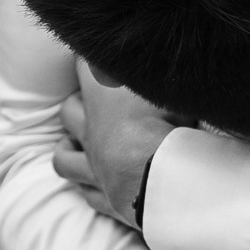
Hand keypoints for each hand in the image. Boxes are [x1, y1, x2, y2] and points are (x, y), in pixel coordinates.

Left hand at [51, 64, 184, 226]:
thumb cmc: (169, 129)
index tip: (92, 52)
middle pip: (69, 110)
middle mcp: (92, 129)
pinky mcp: (104, 197)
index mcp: (103, 96)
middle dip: (77, 102)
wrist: (164, 183)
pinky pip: (87, 192)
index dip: (88, 56)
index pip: (85, 65)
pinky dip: (87, 186)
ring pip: (64, 157)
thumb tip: (185, 52)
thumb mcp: (175, 90)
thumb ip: (170, 76)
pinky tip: (93, 183)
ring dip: (68, 148)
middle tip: (93, 98)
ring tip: (75, 143)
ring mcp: (93, 166)